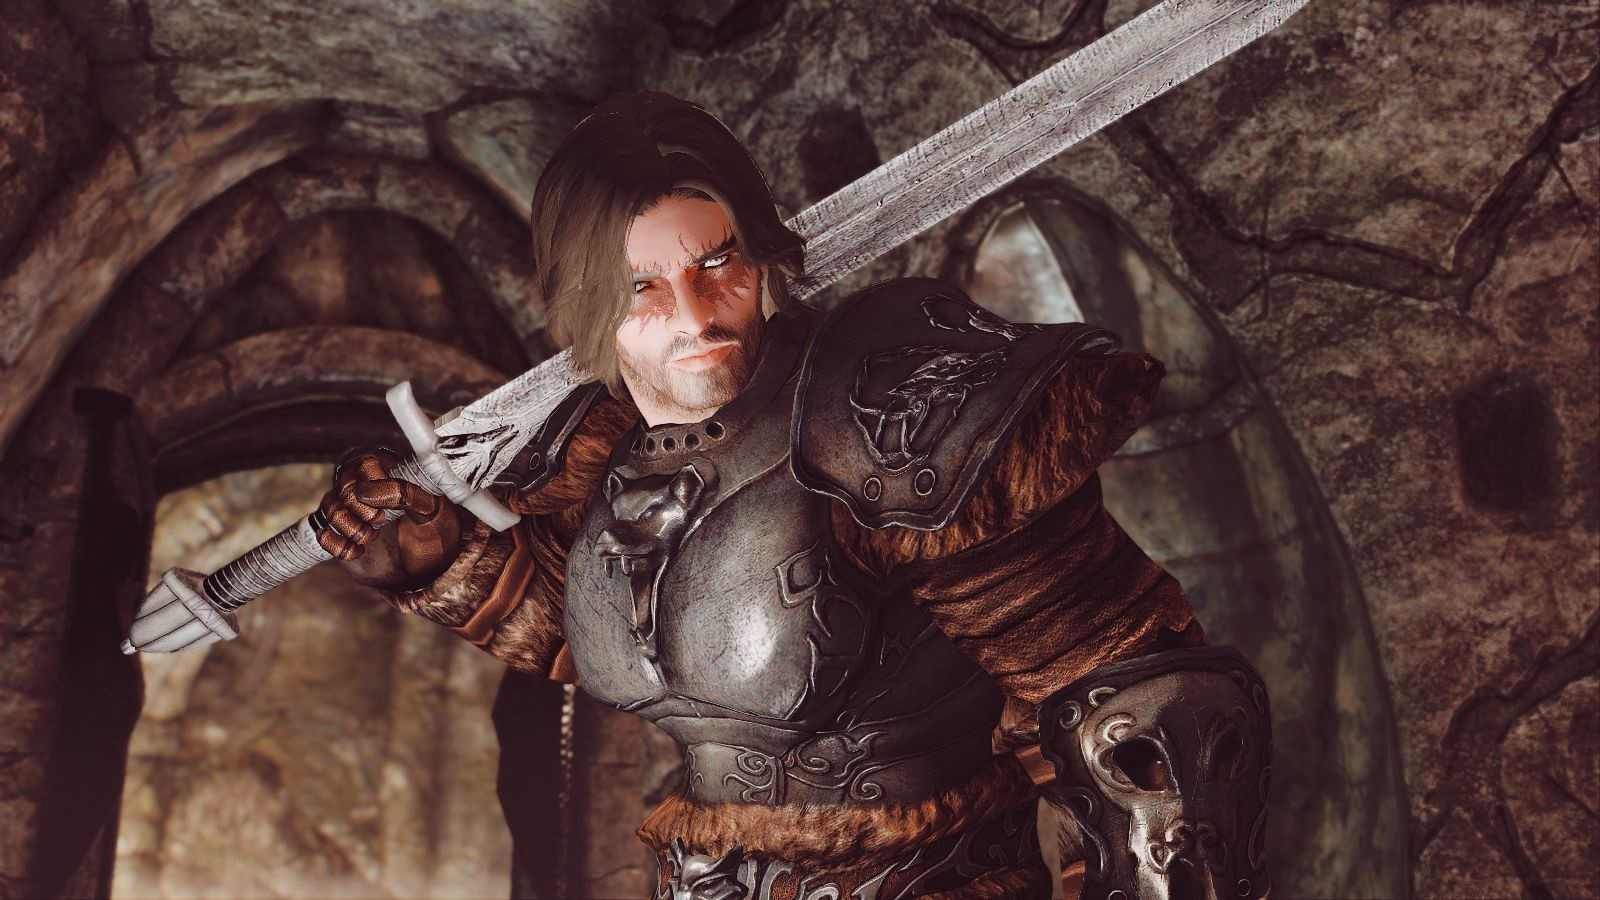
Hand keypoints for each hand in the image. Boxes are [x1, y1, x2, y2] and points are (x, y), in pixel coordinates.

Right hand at [318, 448, 462, 587]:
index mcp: (386, 466)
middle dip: (365, 511)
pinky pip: (323, 534)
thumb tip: (366, 491)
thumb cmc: (435, 527)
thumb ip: (407, 493)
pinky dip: (340, 547)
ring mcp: (346, 505)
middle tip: (382, 522)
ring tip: (372, 537)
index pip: (365, 463)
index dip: (376, 488)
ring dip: (354, 530)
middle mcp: (361, 480)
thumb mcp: (432, 507)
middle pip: (345, 487)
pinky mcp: (337, 530)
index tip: (391, 507)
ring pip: (331, 509)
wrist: (428, 562)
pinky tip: (359, 551)